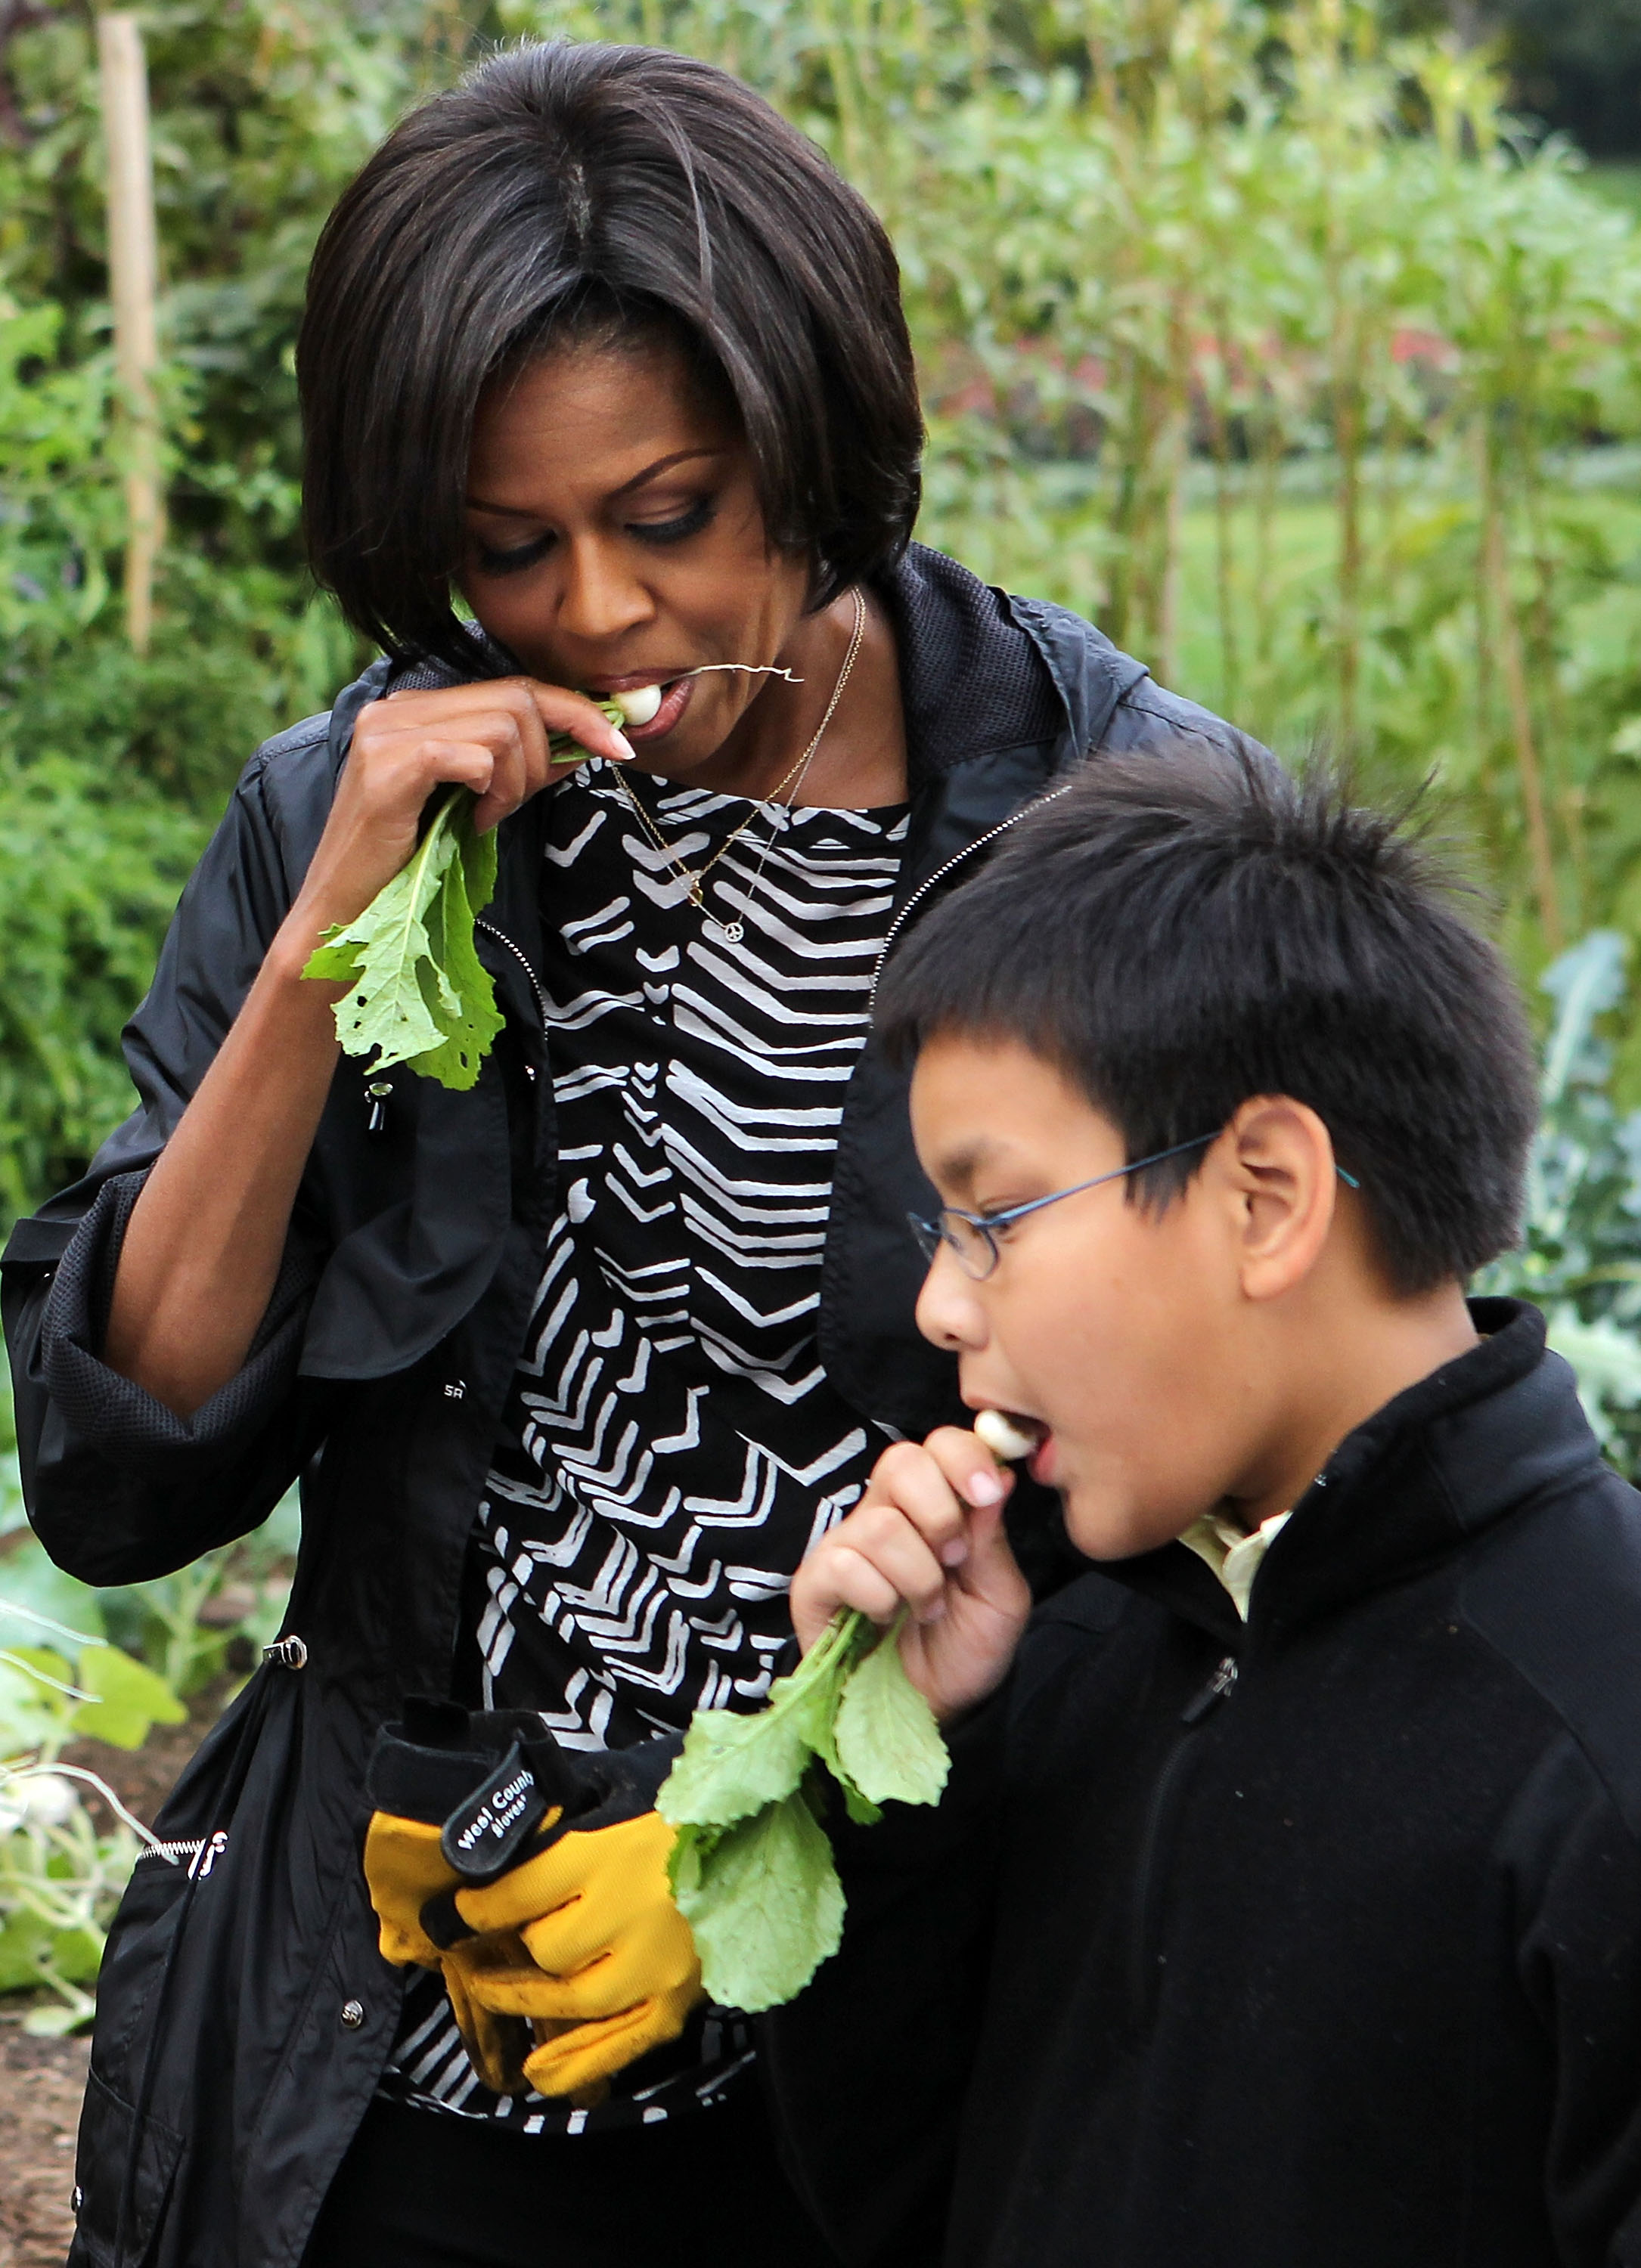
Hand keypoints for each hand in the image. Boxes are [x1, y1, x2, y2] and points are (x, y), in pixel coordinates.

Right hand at [278, 677, 633, 963]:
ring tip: (484, 818)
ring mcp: (387, 732)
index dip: (575, 711)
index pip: (512, 686)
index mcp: (415, 710)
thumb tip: (585, 743)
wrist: (346, 913)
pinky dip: (490, 790)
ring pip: (503, 726)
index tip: (619, 745)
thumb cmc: (409, 866)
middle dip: (546, 753)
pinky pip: (476, 756)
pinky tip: (471, 821)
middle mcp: (397, 708)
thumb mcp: (473, 804)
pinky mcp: (389, 766)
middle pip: (516, 697)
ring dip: (516, 782)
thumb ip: (519, 768)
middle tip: (523, 801)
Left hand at [450, 1812, 703, 2097]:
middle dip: (513, 1946)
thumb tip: (497, 1848)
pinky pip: (619, 2043)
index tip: (458, 1911)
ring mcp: (658, 1963)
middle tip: (484, 1949)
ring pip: (573, 1997)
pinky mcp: (680, 1999)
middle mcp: (632, 1911)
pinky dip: (576, 2062)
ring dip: (526, 2000)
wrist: (757, 1837)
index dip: (477, 1907)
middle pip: (545, 1947)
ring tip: (493, 1993)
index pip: (520, 1891)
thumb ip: (566, 1824)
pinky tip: (539, 2070)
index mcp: (612, 1851)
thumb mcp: (620, 1794)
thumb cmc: (678, 1812)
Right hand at [791, 1428, 1031, 1721]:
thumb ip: (993, 1538)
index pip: (939, 1445)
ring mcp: (846, 1545)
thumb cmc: (966, 1651)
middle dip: (939, 1513)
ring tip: (925, 1609)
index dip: (963, 1457)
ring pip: (881, 1525)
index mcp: (934, 1506)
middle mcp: (886, 1514)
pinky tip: (884, 1620)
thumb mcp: (999, 1597)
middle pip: (900, 1461)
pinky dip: (878, 1598)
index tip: (987, 1494)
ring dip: (917, 1576)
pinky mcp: (815, 1582)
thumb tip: (998, 1477)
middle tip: (953, 1561)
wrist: (934, 1712)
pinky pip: (845, 1565)